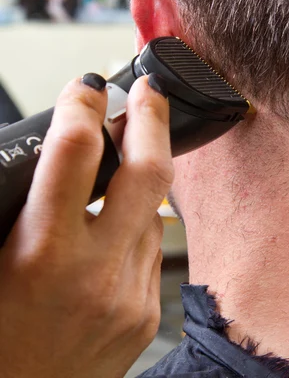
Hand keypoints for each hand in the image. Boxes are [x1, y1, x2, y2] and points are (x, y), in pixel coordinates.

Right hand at [0, 73, 172, 377]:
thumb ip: (24, 206)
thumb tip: (58, 153)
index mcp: (40, 256)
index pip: (74, 154)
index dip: (83, 106)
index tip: (87, 87)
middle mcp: (94, 273)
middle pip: (149, 170)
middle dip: (153, 117)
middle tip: (150, 91)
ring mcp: (130, 293)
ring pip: (153, 209)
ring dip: (139, 183)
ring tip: (115, 177)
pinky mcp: (148, 311)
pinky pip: (153, 247)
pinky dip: (137, 227)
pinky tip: (116, 231)